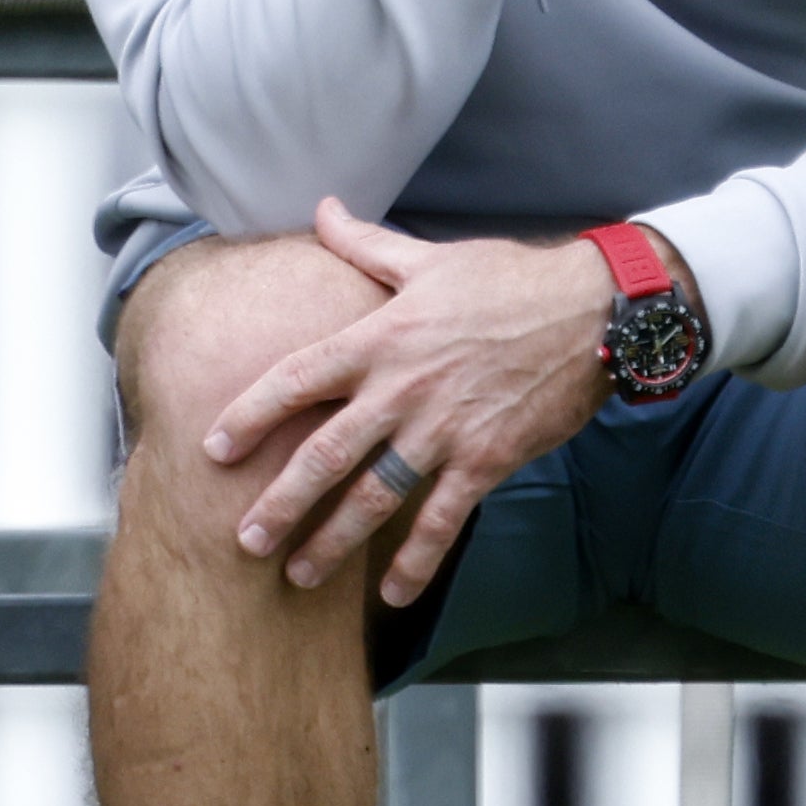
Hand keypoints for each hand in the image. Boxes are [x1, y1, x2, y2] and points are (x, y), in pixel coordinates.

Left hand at [202, 196, 624, 600]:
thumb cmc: (509, 280)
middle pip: (324, 454)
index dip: (249, 416)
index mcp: (379, 338)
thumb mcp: (429, 258)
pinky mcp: (485, 461)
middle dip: (279, 503)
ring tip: (297, 575)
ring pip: (374, 497)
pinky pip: (441, 522)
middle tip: (242, 539)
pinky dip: (415, 563)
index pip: (295, 379)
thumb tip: (322, 209)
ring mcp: (443, 431)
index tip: (212, 450)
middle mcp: (402, 390)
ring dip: (332, 542)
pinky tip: (392, 596)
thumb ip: (366, 244)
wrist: (593, 312)